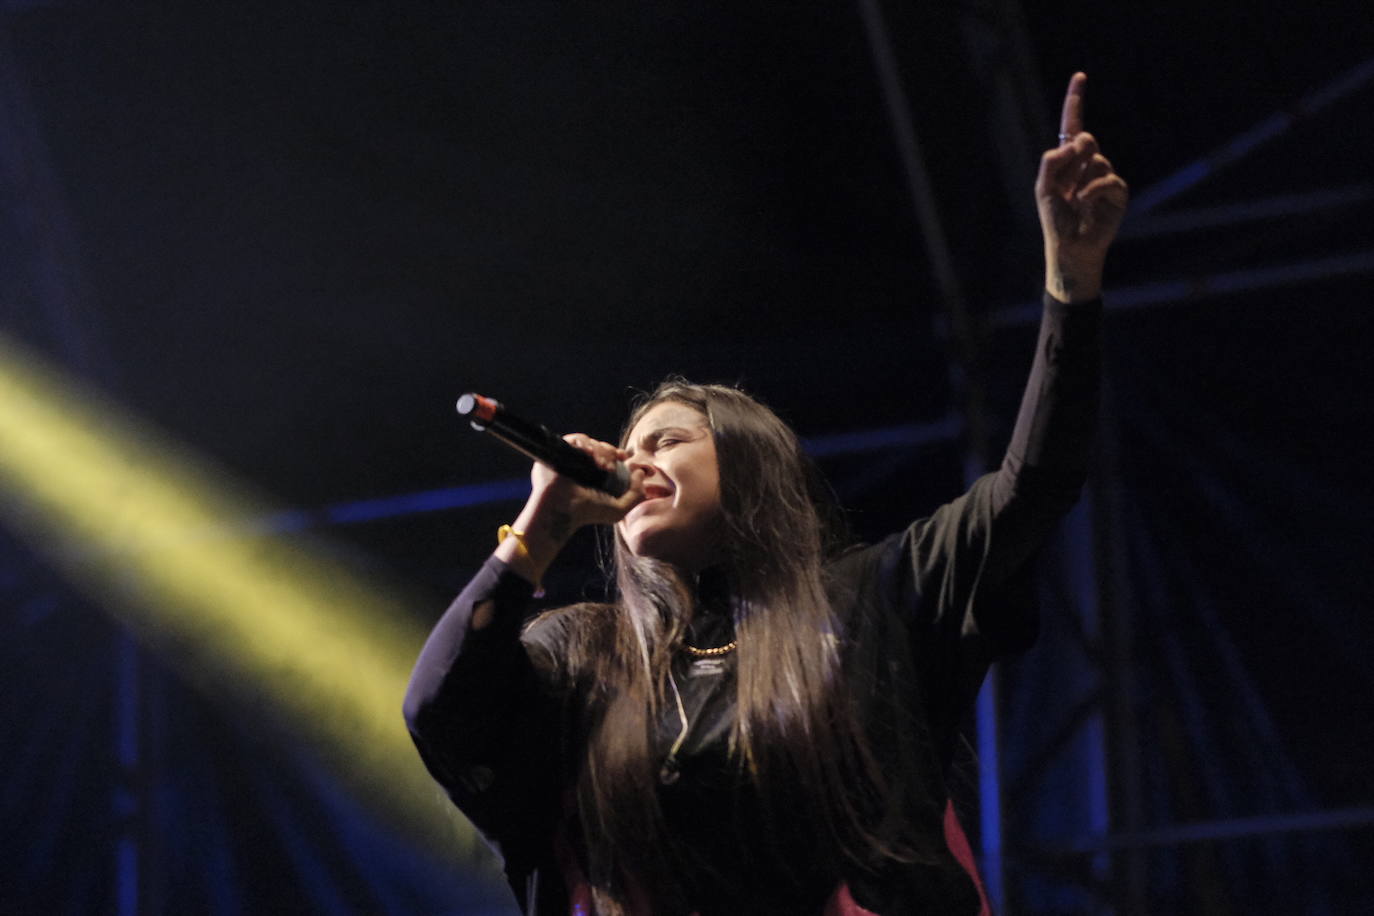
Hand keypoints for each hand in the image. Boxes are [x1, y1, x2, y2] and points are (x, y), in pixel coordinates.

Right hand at [494, 434, 645, 587]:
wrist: (562, 511)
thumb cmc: (587, 513)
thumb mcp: (619, 509)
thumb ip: (636, 494)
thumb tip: (640, 473)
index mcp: (595, 475)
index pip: (609, 456)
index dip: (618, 454)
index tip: (624, 458)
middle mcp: (582, 465)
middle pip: (601, 447)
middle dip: (610, 453)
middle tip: (610, 467)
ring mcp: (571, 457)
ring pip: (590, 442)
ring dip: (600, 451)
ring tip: (602, 466)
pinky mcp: (559, 452)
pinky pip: (574, 439)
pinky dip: (585, 444)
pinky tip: (589, 454)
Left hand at [1036, 72, 1128, 302]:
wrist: (1071, 247)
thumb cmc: (1055, 220)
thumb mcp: (1044, 188)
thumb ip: (1051, 162)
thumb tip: (1072, 143)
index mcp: (1067, 162)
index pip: (1071, 126)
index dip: (1075, 102)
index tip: (1079, 77)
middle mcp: (1087, 165)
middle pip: (1086, 139)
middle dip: (1076, 152)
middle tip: (1068, 175)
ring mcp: (1104, 177)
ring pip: (1097, 159)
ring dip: (1082, 180)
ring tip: (1076, 201)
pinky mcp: (1117, 192)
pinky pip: (1108, 178)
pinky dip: (1094, 191)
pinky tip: (1086, 204)